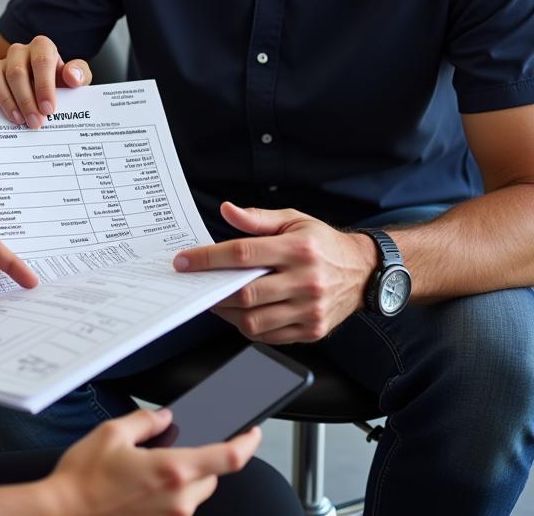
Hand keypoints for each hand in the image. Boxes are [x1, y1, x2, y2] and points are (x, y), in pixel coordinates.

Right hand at [0, 35, 90, 128]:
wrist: (32, 89)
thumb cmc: (55, 82)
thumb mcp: (72, 79)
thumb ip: (79, 75)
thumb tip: (72, 76)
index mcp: (42, 47)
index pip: (43, 61)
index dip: (44, 86)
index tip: (49, 109)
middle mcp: (21, 50)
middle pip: (19, 71)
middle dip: (28, 100)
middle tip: (36, 122)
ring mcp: (3, 60)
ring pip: (1, 76)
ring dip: (12, 102)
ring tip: (23, 121)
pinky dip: (1, 100)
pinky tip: (11, 115)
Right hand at [47, 409, 259, 515]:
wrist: (62, 514)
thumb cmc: (83, 478)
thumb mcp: (112, 433)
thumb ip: (146, 421)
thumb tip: (165, 417)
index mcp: (172, 469)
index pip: (228, 458)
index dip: (248, 442)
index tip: (253, 431)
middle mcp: (178, 499)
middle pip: (212, 474)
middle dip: (202, 456)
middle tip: (176, 444)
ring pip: (196, 492)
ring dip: (186, 476)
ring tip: (150, 465)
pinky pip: (178, 507)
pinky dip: (171, 493)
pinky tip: (142, 485)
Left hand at [173, 202, 376, 343]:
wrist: (364, 271)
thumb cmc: (323, 243)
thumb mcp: (293, 220)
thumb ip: (257, 218)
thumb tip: (227, 211)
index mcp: (298, 249)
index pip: (242, 253)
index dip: (207, 258)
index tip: (184, 261)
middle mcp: (306, 281)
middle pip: (246, 292)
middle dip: (213, 290)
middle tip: (196, 284)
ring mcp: (311, 310)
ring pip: (254, 321)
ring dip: (227, 312)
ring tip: (217, 298)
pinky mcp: (313, 331)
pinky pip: (270, 336)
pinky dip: (248, 326)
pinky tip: (241, 312)